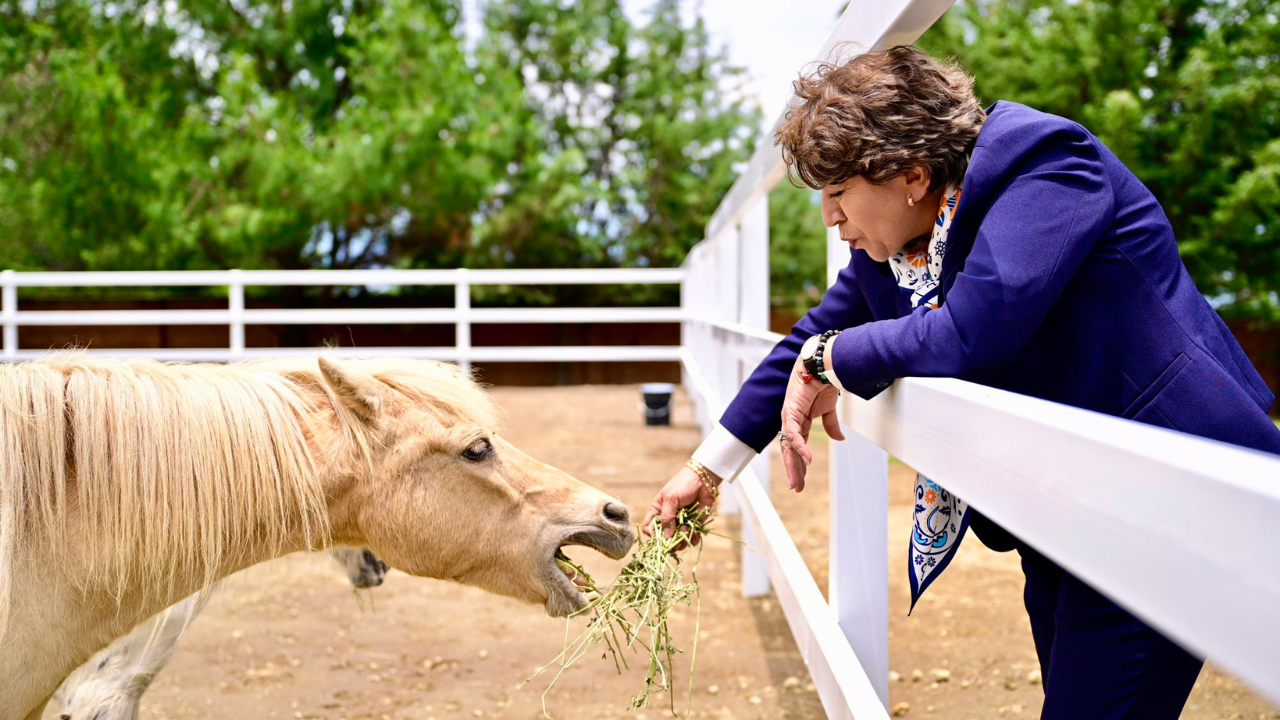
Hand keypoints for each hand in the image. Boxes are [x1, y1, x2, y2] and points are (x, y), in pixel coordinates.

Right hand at [642, 465, 718, 542]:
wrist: (703, 480)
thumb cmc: (682, 485)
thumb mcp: (671, 499)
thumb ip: (667, 517)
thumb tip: (666, 536)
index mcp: (658, 511)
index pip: (648, 526)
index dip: (651, 533)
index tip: (657, 536)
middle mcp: (668, 519)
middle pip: (664, 537)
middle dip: (669, 540)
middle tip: (676, 538)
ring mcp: (681, 523)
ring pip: (678, 540)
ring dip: (681, 540)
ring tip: (686, 530)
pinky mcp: (694, 524)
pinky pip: (691, 537)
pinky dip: (693, 539)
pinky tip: (695, 534)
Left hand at [780, 356, 844, 491]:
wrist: (823, 365)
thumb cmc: (824, 382)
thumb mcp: (829, 409)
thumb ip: (831, 425)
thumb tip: (839, 439)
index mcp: (799, 421)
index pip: (798, 447)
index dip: (799, 463)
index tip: (802, 479)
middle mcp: (792, 421)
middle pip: (790, 451)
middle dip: (794, 470)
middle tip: (796, 487)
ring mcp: (789, 416)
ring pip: (789, 446)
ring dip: (793, 465)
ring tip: (797, 482)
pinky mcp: (791, 411)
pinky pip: (794, 433)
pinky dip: (800, 447)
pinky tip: (806, 459)